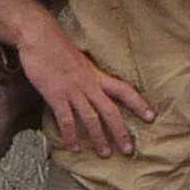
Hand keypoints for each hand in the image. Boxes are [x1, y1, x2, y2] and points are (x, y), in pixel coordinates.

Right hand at [23, 13, 153, 157]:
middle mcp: (89, 84)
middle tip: (128, 149)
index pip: (124, 89)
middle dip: (121, 131)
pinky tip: (74, 147)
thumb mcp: (80, 60)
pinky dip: (71, 135)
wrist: (39, 36)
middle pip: (111, 110)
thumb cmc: (57, 46)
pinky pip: (66, 120)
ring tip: (105, 154)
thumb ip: (88, 74)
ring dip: (99, 138)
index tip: (151, 117)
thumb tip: (93, 86)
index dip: (138, 103)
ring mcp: (73, 90)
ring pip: (91, 118)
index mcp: (96, 74)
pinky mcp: (56, 95)